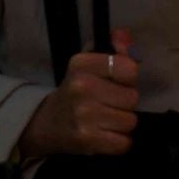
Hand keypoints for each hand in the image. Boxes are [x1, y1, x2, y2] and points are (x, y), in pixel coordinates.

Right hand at [17, 34, 138, 157]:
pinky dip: (119, 142)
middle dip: (124, 103)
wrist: (45, 124)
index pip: (129, 68)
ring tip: (105, 120)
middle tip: (108, 104)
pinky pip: (124, 143)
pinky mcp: (87, 140)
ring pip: (130, 121)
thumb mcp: (87, 65)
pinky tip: (105, 135)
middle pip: (132, 98)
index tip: (115, 82)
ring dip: (122, 123)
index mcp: (82, 64)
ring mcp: (84, 115)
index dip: (127, 78)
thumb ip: (112, 50)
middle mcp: (82, 87)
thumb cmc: (74, 91)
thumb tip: (125, 36)